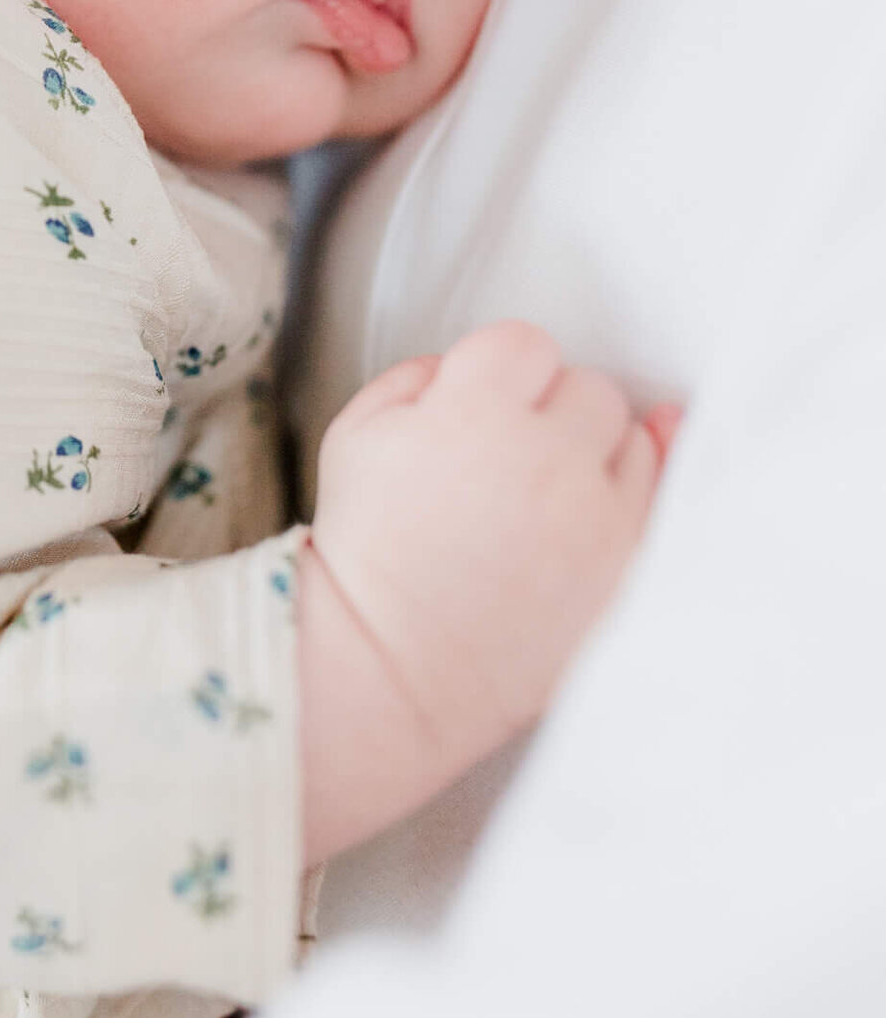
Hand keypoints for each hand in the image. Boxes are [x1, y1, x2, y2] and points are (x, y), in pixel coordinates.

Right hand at [299, 323, 675, 860]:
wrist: (389, 672)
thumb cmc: (364, 557)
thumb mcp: (353, 438)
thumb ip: (414, 377)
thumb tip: (465, 367)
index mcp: (474, 413)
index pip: (525, 344)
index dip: (497, 374)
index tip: (479, 408)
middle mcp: (549, 457)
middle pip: (588, 388)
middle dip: (550, 413)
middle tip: (508, 460)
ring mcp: (597, 516)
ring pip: (634, 439)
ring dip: (597, 453)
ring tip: (545, 495)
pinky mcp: (626, 569)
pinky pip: (665, 501)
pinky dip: (644, 492)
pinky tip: (628, 481)